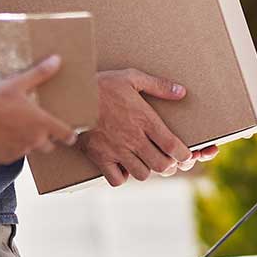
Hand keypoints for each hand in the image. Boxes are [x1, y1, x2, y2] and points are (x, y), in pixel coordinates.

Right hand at [0, 56, 77, 163]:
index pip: (66, 135)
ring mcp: (19, 151)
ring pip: (29, 149)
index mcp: (42, 124)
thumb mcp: (18, 83)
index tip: (70, 135)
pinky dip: (8, 147)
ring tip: (12, 128)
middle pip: (48, 146)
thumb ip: (40, 74)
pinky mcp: (4, 158)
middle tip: (35, 127)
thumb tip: (57, 60)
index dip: (70, 135)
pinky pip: (11, 154)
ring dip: (25, 142)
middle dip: (45, 139)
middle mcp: (34, 141)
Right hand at [76, 68, 195, 186]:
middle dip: (168, 165)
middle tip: (166, 159)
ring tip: (144, 161)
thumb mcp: (131, 77)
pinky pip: (117, 179)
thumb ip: (158, 85)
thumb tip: (181, 92)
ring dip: (147, 170)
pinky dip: (122, 176)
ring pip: (142, 174)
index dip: (184, 155)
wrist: (71, 97)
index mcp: (144, 120)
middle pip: (162, 165)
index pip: (172, 146)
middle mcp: (133, 138)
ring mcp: (116, 150)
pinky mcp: (100, 158)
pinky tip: (122, 166)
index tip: (185, 155)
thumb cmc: (101, 85)